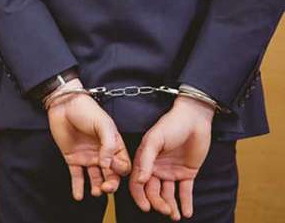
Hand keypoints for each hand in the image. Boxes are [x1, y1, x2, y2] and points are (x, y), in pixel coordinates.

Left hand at [48, 77, 130, 199]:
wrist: (64, 105)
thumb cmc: (87, 111)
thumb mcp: (104, 125)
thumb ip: (109, 145)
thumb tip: (107, 165)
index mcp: (114, 145)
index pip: (123, 164)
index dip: (120, 169)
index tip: (113, 166)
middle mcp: (103, 154)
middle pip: (112, 175)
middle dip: (111, 184)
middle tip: (107, 188)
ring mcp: (88, 157)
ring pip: (96, 179)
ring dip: (98, 188)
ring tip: (96, 192)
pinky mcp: (73, 159)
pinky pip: (77, 177)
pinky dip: (78, 188)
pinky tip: (79, 196)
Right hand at [129, 97, 213, 220]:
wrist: (194, 119)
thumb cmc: (171, 125)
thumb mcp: (154, 140)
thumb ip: (145, 160)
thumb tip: (138, 180)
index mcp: (144, 160)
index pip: (138, 182)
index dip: (140, 196)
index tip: (146, 207)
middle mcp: (156, 168)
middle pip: (153, 191)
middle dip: (158, 203)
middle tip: (166, 211)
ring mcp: (171, 171)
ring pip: (168, 194)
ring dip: (170, 206)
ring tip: (175, 215)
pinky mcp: (187, 173)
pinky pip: (185, 191)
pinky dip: (186, 203)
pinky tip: (187, 213)